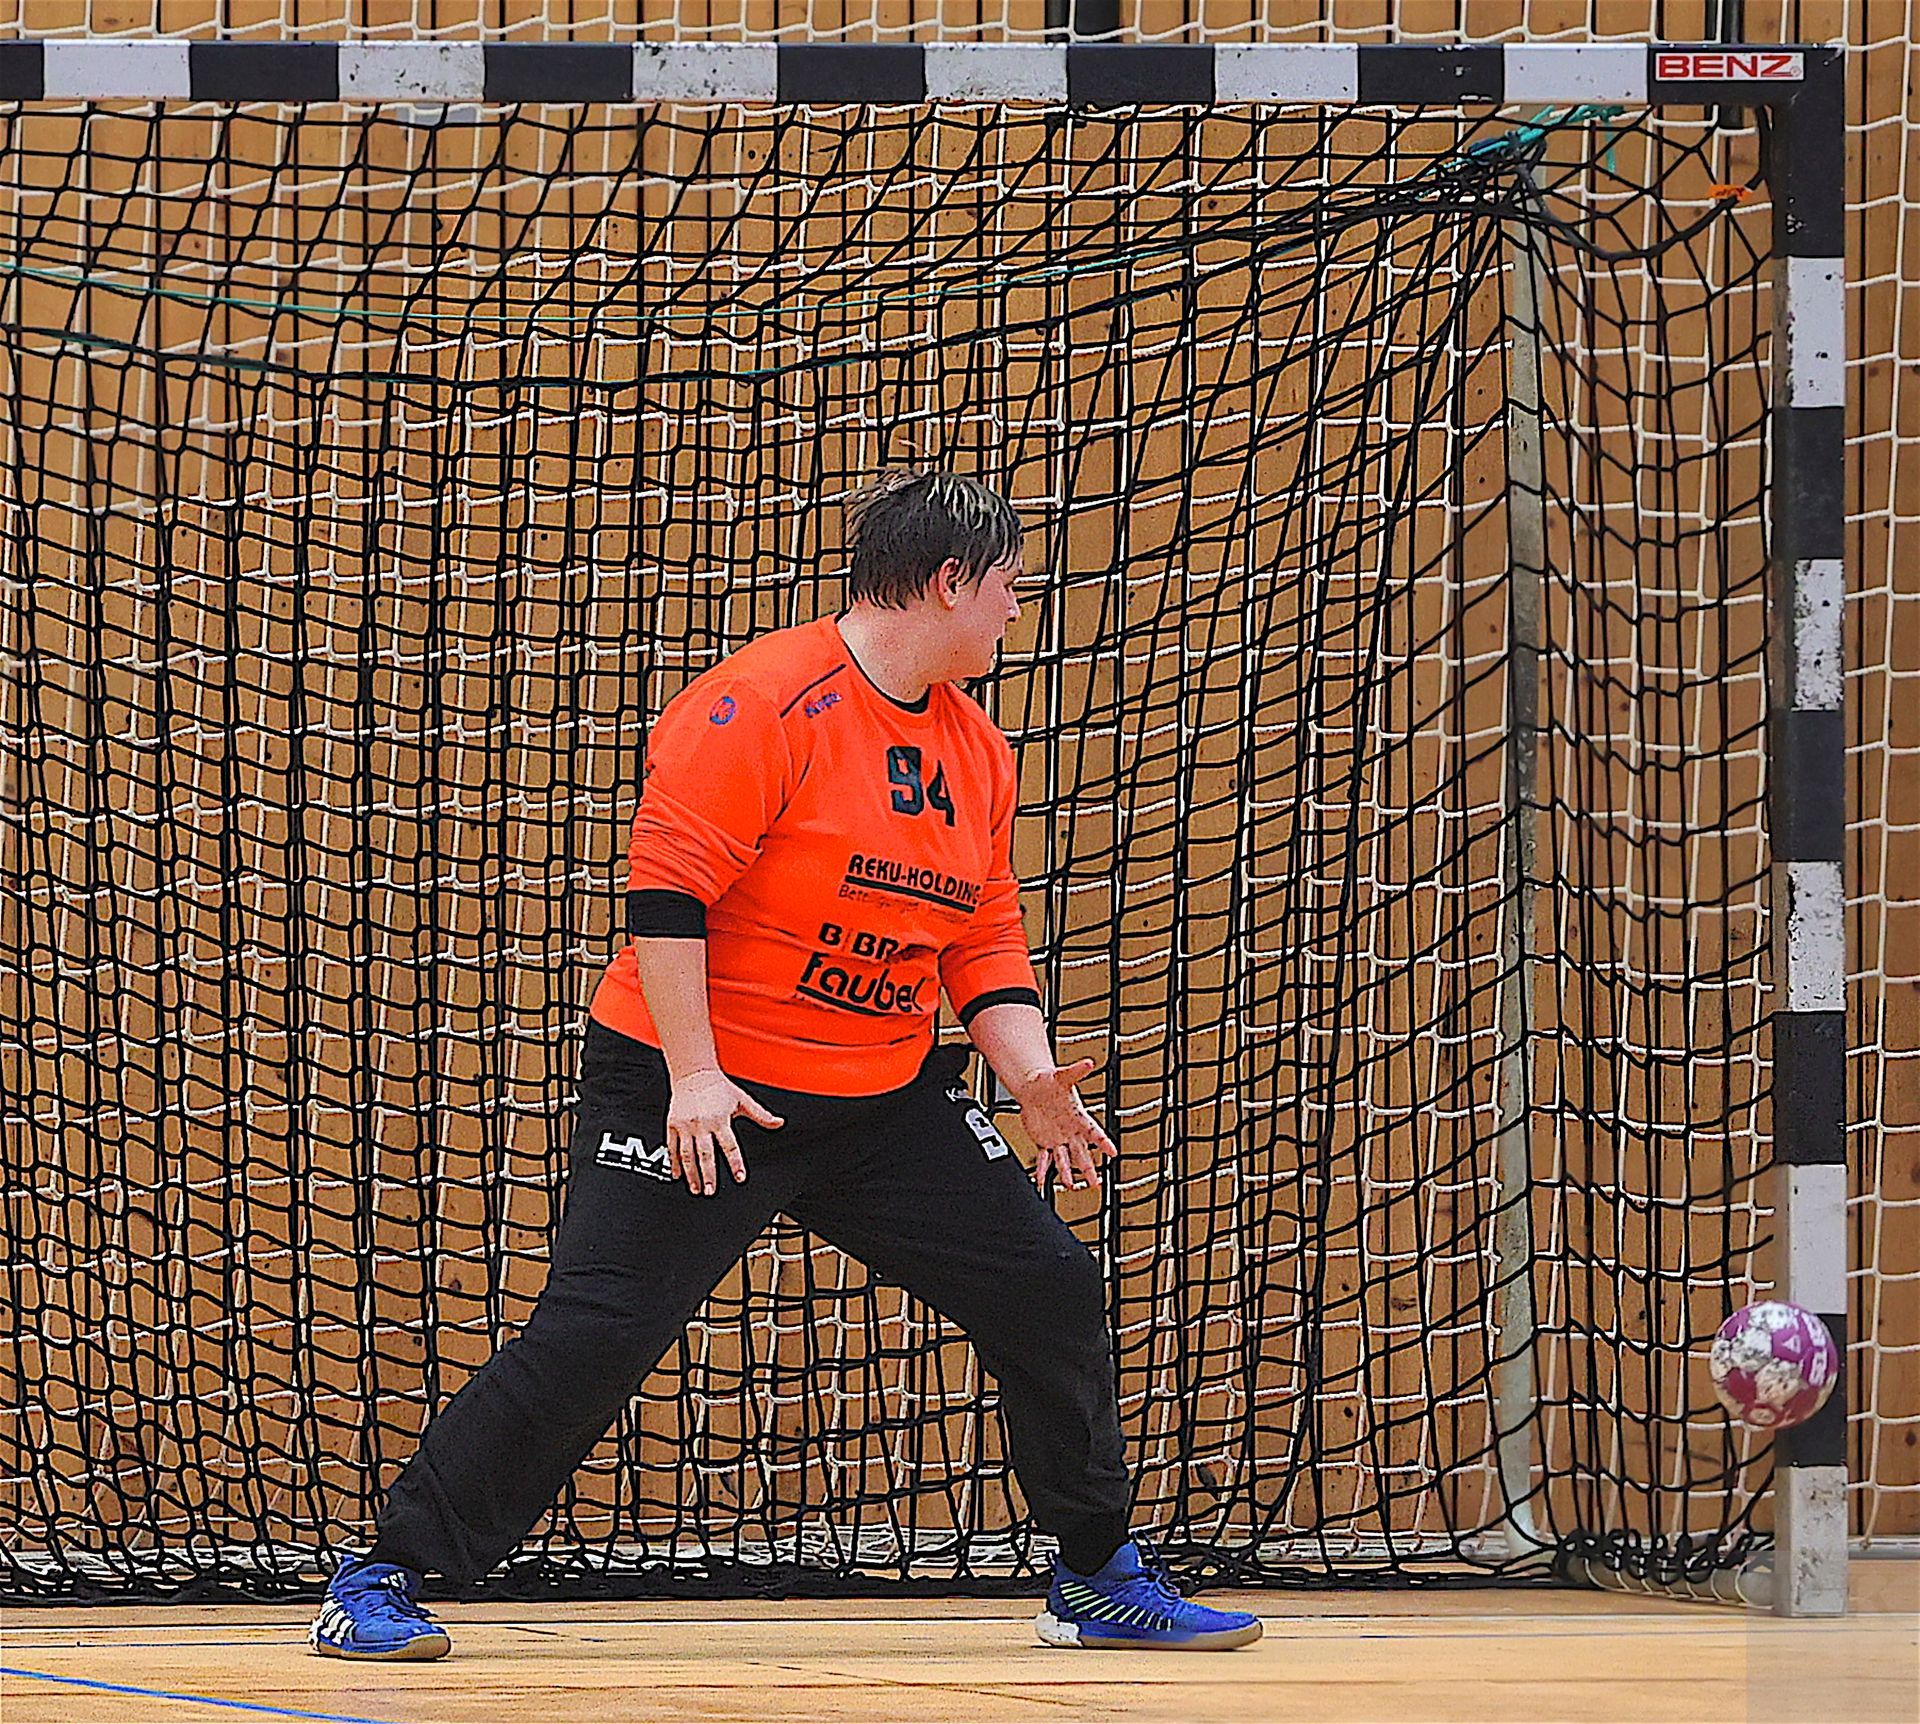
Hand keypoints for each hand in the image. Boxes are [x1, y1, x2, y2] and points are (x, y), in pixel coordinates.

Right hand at [666, 1068, 783, 1195]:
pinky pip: (672, 1147)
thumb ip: (761, 1115)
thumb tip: (779, 1123)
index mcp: (720, 1119)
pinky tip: (677, 1175)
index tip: (740, 1178)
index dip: (736, 1163)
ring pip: (687, 1154)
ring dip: (691, 1174)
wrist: (693, 1073)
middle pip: (706, 1154)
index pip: (730, 1146)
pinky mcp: (672, 1125)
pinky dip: (674, 1162)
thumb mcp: (742, 1100)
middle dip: (708, 1175)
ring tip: (695, 1189)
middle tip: (711, 1191)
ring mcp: (685, 1126)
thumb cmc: (718, 1087)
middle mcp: (702, 1124)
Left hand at [1012, 1058, 1116, 1192]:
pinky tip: (1040, 1181)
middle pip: (1081, 1153)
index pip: (1094, 1132)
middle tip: (1096, 1183)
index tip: (1113, 1152)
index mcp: (1079, 1117)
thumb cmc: (1050, 1081)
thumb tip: (1089, 1062)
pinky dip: (1042, 1170)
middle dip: (1088, 1168)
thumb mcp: (1062, 1076)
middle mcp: (1070, 1131)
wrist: (1033, 1087)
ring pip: (1064, 1160)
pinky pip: (1044, 1159)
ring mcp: (1057, 1139)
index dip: (1103, 1143)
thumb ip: (1076, 1071)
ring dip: (1067, 1173)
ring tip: (1071, 1186)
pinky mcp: (1044, 1142)